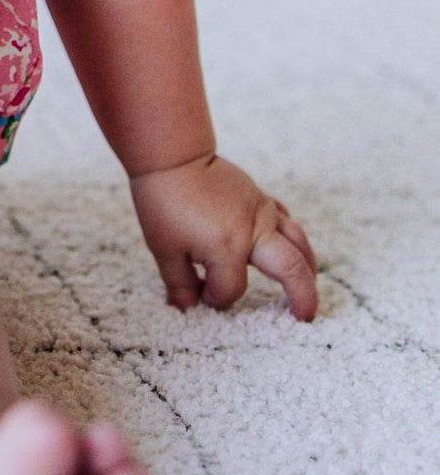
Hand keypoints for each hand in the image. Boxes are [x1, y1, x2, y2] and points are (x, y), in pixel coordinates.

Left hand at [129, 155, 318, 321]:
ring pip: (299, 241)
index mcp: (227, 248)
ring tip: (310, 286)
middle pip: (291, 270)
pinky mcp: (260, 197)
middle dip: (302, 297)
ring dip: (309, 266)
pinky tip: (292, 247)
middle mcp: (254, 231)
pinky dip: (292, 237)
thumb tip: (187, 307)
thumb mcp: (164, 249)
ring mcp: (261, 211)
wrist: (172, 157)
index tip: (199, 295)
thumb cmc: (165, 201)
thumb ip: (180, 283)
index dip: (214, 299)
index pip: (230, 290)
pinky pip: (285, 220)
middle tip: (304, 318)